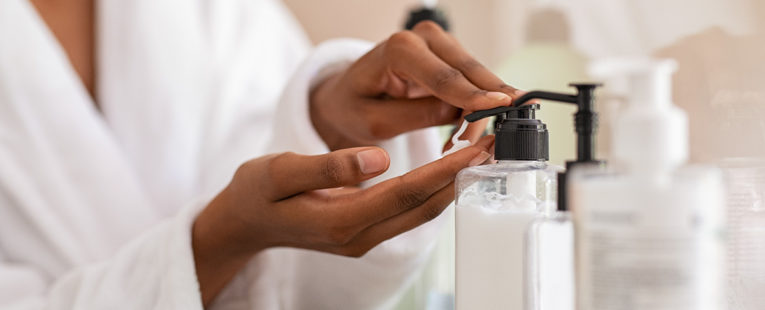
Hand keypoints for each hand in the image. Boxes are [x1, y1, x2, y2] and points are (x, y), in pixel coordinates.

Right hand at [192, 135, 493, 304]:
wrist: (245, 224)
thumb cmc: (257, 194)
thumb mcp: (278, 172)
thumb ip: (327, 167)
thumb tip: (378, 159)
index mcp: (340, 221)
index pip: (404, 194)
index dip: (443, 171)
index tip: (476, 148)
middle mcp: (360, 236)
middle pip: (422, 208)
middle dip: (461, 177)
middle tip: (494, 144)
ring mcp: (364, 239)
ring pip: (420, 213)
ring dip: (452, 184)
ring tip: (480, 153)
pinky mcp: (365, 232)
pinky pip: (408, 212)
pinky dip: (432, 190)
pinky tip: (447, 169)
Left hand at [310, 21, 523, 150]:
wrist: (346, 97)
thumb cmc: (354, 108)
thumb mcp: (376, 122)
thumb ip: (417, 116)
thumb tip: (460, 113)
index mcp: (398, 49)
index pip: (444, 76)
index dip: (473, 95)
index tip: (502, 106)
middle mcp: (423, 38)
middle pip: (469, 72)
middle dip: (486, 104)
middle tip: (496, 139)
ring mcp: (439, 45)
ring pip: (477, 78)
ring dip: (479, 111)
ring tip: (460, 143)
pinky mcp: (449, 58)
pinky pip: (473, 83)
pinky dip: (473, 108)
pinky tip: (461, 132)